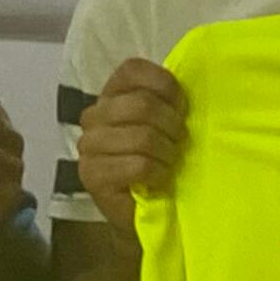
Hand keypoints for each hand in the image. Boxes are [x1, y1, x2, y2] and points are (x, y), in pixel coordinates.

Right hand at [71, 57, 186, 231]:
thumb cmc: (159, 160)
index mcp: (110, 95)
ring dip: (166, 153)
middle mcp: (93, 117)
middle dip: (172, 125)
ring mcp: (88, 147)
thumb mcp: (166, 122)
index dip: (165, 85)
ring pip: (141, 137)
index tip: (180, 107)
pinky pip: (138, 165)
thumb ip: (168, 100)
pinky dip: (158, 173)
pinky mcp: (92, 176)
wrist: (145, 211)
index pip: (132, 70)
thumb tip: (190, 82)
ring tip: (168, 163)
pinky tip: (159, 179)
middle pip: (141, 104)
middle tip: (178, 142)